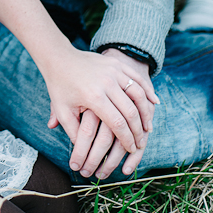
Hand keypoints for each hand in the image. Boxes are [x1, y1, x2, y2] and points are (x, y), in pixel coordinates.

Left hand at [43, 45, 158, 167]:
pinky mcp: (116, 64)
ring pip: (138, 94)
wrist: (59, 58)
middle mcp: (106, 82)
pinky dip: (147, 91)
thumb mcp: (62, 111)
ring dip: (146, 113)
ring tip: (147, 127)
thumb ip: (73, 132)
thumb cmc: (59, 87)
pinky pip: (137, 79)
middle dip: (138, 130)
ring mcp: (113, 71)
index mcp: (93, 96)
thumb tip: (82, 155)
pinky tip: (153, 103)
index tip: (132, 149)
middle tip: (140, 142)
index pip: (117, 123)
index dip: (126, 138)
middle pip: (130, 111)